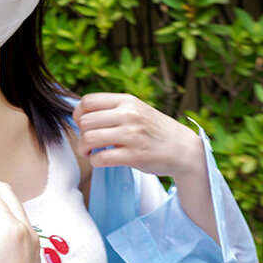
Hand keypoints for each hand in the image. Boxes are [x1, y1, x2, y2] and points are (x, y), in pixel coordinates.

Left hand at [73, 93, 203, 177]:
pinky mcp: (134, 156)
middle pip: (85, 121)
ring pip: (89, 138)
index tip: (83, 125)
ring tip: (90, 152)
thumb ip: (113, 110)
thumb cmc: (154, 130)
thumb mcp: (136, 110)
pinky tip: (100, 160)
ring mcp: (131, 135)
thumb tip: (80, 115)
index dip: (79, 114)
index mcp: (127, 101)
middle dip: (80, 134)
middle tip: (87, 142)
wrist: (183, 149)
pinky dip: (94, 161)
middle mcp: (129, 115)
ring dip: (84, 149)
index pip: (88, 101)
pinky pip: (100, 158)